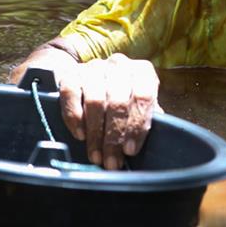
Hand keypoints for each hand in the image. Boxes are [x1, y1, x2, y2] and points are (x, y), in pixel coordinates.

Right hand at [57, 53, 162, 168]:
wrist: (98, 79)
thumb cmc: (126, 99)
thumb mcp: (142, 107)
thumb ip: (148, 119)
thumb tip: (155, 142)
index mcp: (142, 71)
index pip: (143, 96)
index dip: (137, 125)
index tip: (130, 150)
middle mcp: (119, 65)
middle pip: (118, 102)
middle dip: (114, 137)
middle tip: (111, 161)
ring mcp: (94, 67)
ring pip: (94, 100)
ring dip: (95, 133)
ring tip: (96, 156)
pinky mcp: (72, 73)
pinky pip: (70, 94)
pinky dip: (74, 117)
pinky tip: (80, 135)